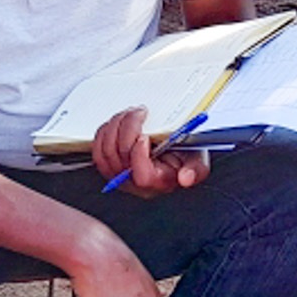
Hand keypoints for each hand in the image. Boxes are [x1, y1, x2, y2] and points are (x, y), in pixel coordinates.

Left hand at [92, 107, 208, 196]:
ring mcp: (120, 175)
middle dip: (127, 130)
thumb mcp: (198, 160)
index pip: (142, 176)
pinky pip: (97, 150)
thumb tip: (185, 178)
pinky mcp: (109, 165)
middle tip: (138, 114)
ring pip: (106, 153)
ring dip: (116, 127)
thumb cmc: (184, 155)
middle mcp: (136, 183)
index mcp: (158, 182)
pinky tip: (117, 123)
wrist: (173, 151)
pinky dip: (105, 132)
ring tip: (130, 114)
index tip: (145, 136)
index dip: (139, 155)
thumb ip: (196, 170)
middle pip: (119, 161)